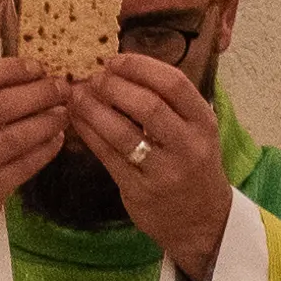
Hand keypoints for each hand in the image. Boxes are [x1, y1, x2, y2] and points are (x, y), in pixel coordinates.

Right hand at [0, 56, 72, 246]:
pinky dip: (45, 150)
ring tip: (64, 114)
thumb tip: (38, 73)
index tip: (39, 67)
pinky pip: (22, 166)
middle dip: (38, 94)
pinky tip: (56, 139)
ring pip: (14, 137)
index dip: (10, 69)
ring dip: (46, 122)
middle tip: (63, 89)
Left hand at [71, 51, 237, 278]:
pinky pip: (107, 155)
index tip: (115, 60)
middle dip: (113, 86)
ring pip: (121, 132)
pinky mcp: (139, 190)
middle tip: (94, 78)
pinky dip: (88, 132)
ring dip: (93, 108)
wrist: (201, 221)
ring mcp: (163, 171)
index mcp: (203, 123)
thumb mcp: (195, 131)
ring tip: (77, 95)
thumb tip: (121, 66)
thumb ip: (168, 102)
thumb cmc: (193, 165)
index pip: (173, 84)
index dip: (139, 66)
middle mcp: (187, 146)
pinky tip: (77, 119)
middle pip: (147, 105)